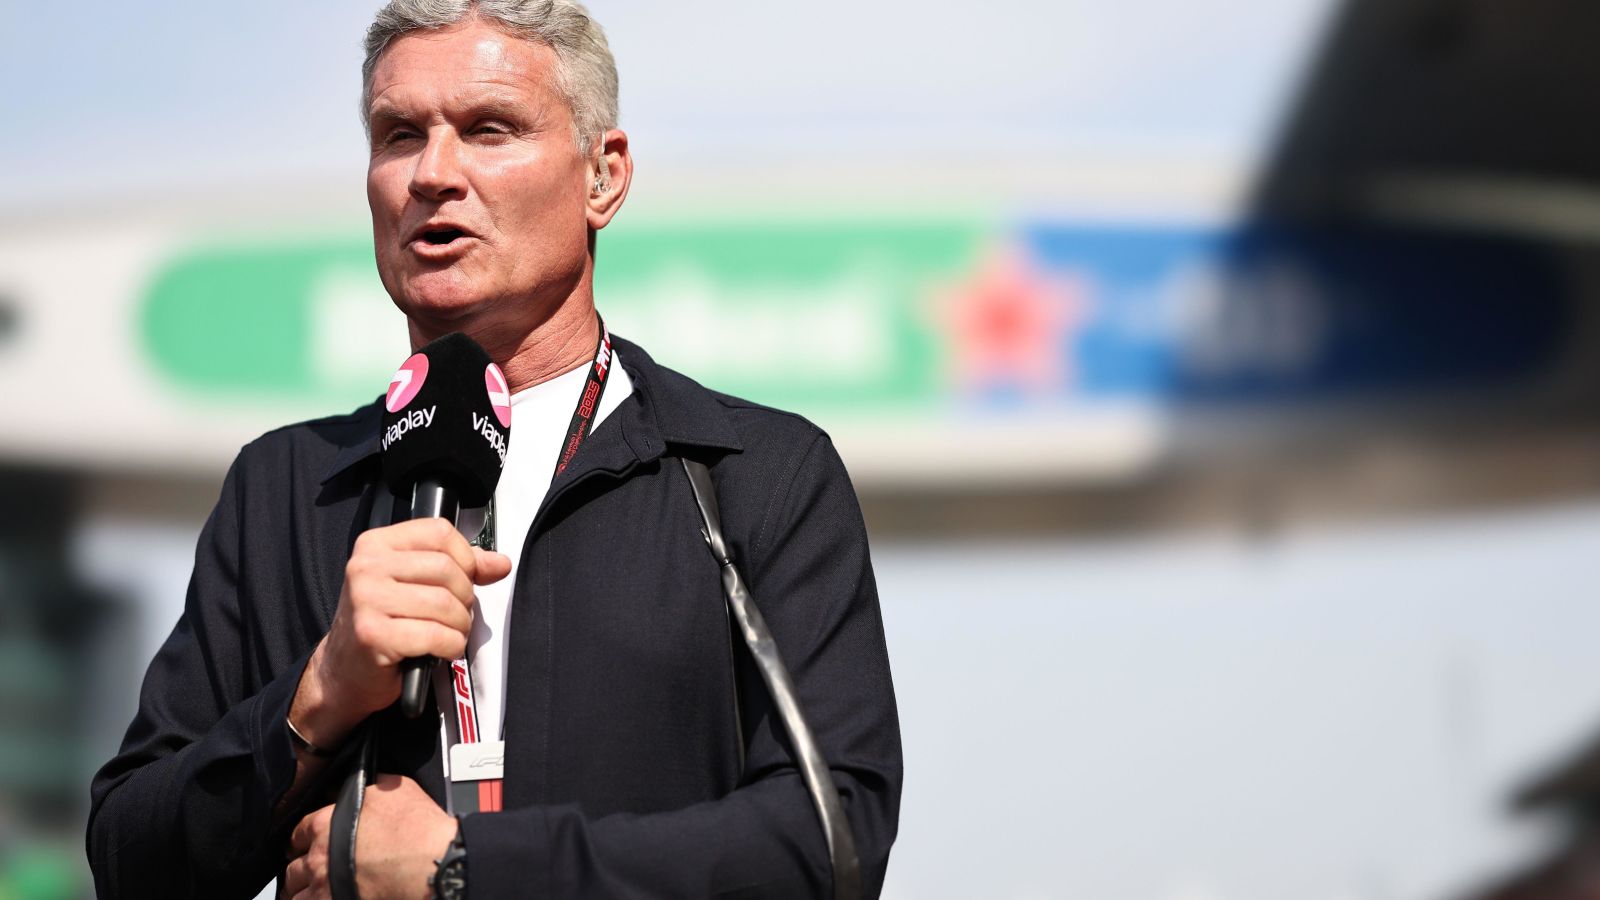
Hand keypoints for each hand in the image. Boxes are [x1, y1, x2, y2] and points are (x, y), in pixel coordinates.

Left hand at [284, 774, 458, 899]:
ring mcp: (326, 887)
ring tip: (310, 893)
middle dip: (300, 869)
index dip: (304, 838)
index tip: (306, 843)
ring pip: (296, 894)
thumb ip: (369, 787)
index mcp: (327, 824)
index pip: (300, 831)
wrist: (435, 865)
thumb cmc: (419, 829)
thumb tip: (359, 787)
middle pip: (294, 867)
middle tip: (309, 871)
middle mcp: (320, 857)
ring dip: (302, 892)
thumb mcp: (395, 790)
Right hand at [292, 517, 511, 746]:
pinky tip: (441, 650)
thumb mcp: (415, 584)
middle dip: (464, 598)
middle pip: (446, 569)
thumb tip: (500, 563)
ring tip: (449, 633)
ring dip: (459, 625)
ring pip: (444, 603)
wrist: (345, 670)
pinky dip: (450, 646)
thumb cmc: (383, 624)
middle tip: (456, 614)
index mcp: (376, 544)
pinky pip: (435, 635)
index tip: (466, 578)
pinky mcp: (372, 634)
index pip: (439, 532)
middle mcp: (366, 566)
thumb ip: (459, 568)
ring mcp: (366, 600)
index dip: (465, 558)